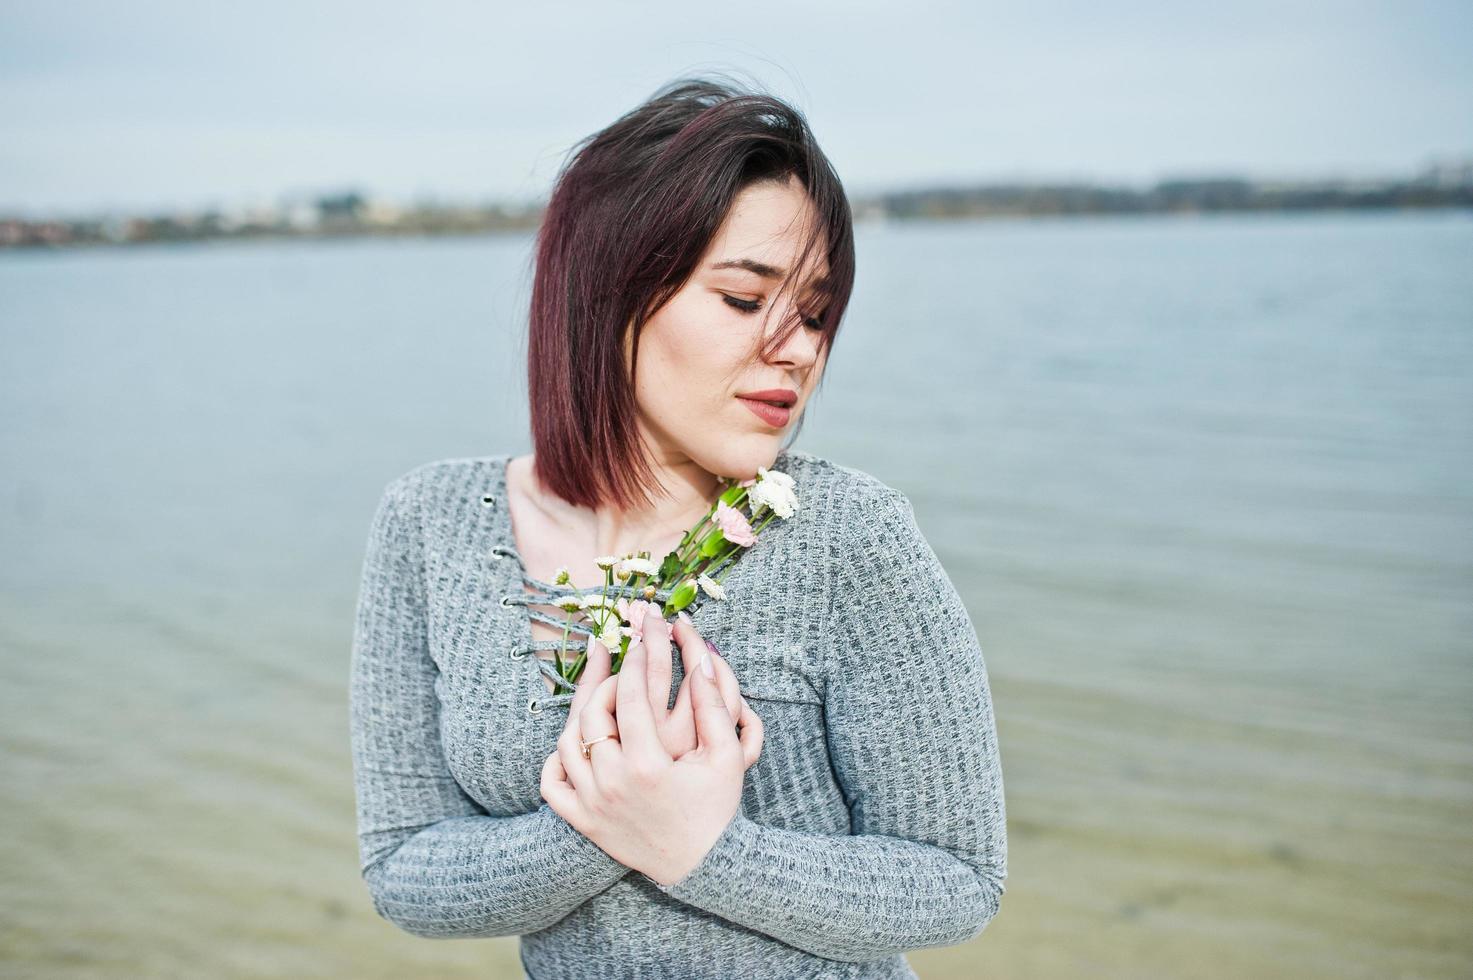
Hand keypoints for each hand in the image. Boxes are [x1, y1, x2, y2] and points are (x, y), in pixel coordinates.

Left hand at [539, 633, 763, 886]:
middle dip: (607, 683)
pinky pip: (552, 784)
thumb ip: (713, 705)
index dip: (635, 662)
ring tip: (605, 705)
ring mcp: (593, 805)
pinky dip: (557, 760)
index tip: (641, 642)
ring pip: (567, 744)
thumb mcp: (727, 755)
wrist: (703, 866)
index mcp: (648, 765)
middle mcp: (612, 784)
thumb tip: (702, 659)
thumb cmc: (717, 808)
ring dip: (583, 718)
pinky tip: (578, 744)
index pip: (629, 697)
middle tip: (624, 673)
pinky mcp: (584, 822)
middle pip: (592, 715)